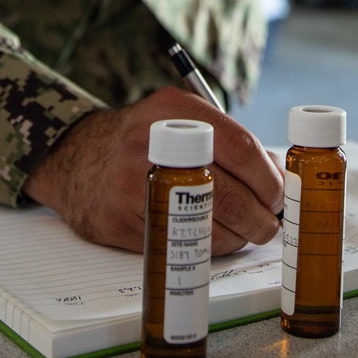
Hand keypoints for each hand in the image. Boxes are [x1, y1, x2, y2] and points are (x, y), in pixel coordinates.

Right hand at [24, 87, 284, 254]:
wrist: (79, 159)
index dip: (268, 178)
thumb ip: (229, 139)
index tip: (279, 193)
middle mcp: (149, 143)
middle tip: (270, 224)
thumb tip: (278, 176)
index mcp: (172, 109)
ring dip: (238, 238)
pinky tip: (211, 239)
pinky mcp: (119, 221)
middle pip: (226, 194)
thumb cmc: (147, 140)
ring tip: (245, 233)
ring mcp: (130, 185)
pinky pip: (177, 245)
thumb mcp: (183, 118)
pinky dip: (204, 248)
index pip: (239, 147)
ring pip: (206, 227)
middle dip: (260, 217)